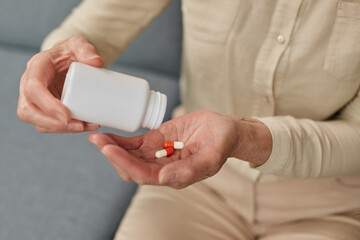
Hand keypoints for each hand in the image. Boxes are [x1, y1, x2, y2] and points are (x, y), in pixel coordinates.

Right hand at [17, 36, 103, 132]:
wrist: (71, 58)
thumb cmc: (72, 51)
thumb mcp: (79, 44)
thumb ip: (87, 49)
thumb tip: (96, 63)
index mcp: (37, 67)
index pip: (33, 88)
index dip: (48, 105)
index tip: (68, 116)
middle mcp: (30, 84)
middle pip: (28, 111)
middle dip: (52, 123)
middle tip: (79, 126)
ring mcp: (36, 99)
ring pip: (38, 122)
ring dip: (62, 129)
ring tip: (87, 126)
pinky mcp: (46, 109)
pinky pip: (50, 124)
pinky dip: (67, 129)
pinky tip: (86, 126)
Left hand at [88, 110, 271, 188]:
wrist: (223, 129)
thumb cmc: (221, 143)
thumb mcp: (211, 156)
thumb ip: (190, 170)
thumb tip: (163, 179)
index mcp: (175, 176)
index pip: (144, 174)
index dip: (124, 163)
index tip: (109, 150)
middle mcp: (162, 168)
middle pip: (131, 167)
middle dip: (113, 155)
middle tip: (98, 140)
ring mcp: (157, 154)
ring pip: (129, 155)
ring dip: (112, 147)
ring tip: (96, 136)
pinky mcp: (155, 141)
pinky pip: (133, 143)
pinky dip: (120, 139)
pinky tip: (107, 133)